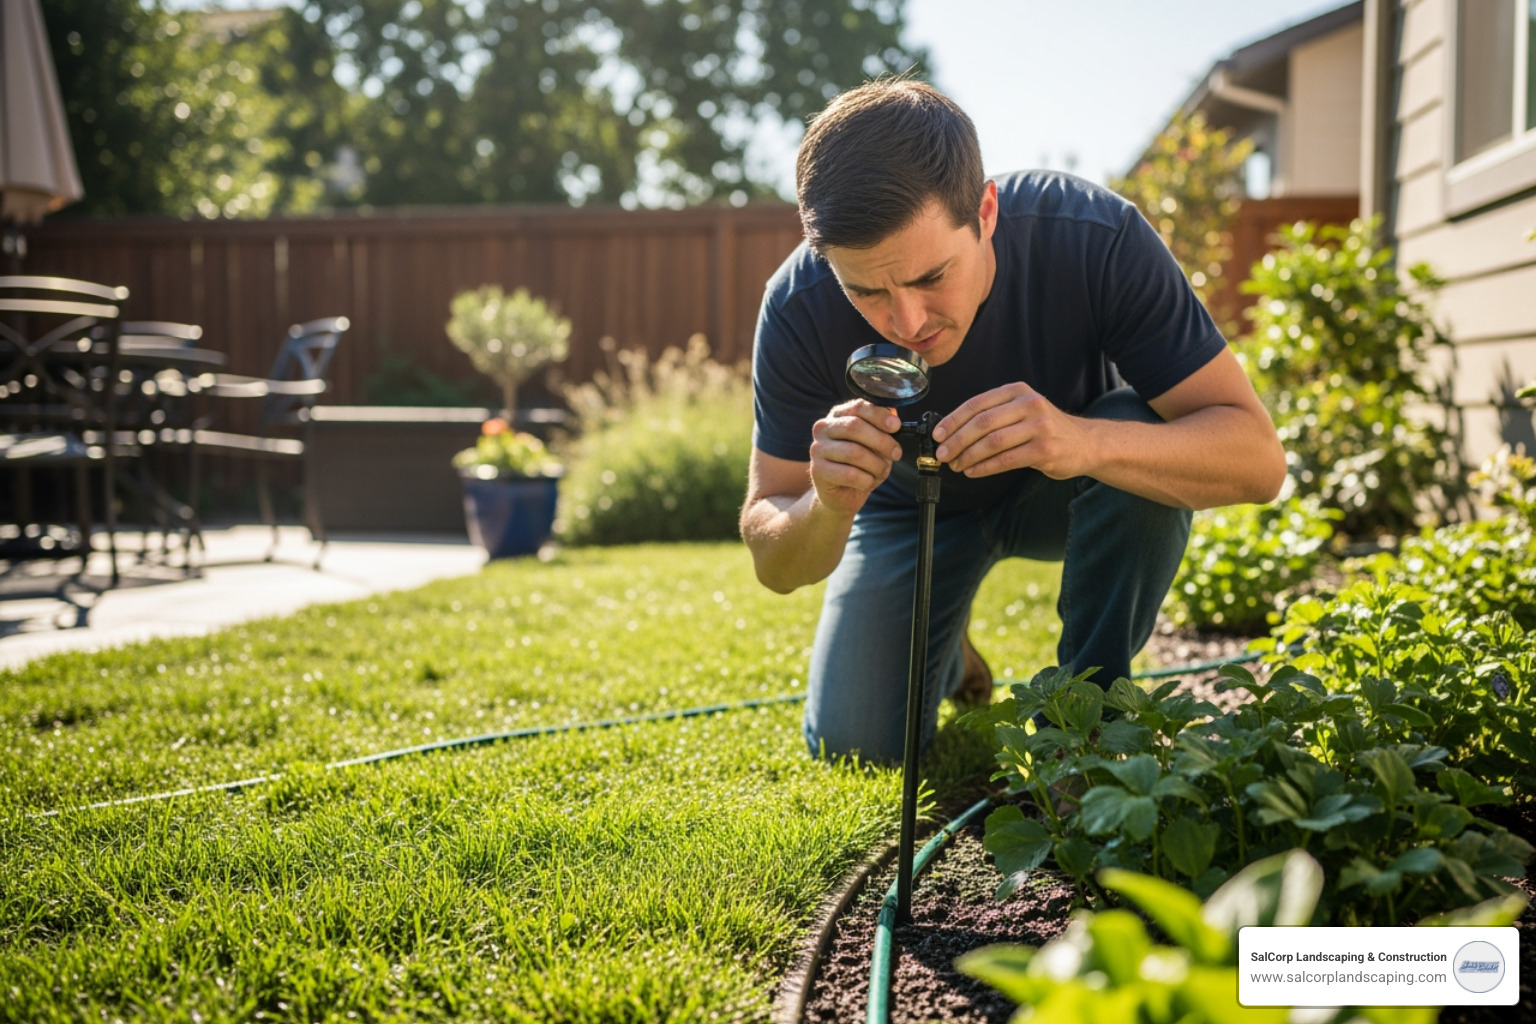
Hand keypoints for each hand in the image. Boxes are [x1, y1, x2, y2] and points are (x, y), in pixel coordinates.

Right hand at [809, 399, 903, 516]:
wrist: (843, 494)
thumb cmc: (861, 465)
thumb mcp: (875, 444)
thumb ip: (882, 429)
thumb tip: (893, 419)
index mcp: (838, 415)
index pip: (858, 407)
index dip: (879, 415)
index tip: (896, 426)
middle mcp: (823, 428)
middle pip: (854, 427)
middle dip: (881, 441)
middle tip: (896, 453)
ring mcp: (817, 449)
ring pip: (854, 452)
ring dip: (876, 465)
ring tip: (881, 471)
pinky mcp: (817, 470)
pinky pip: (850, 474)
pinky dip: (866, 480)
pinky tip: (867, 482)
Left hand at [932, 382, 1089, 478]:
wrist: (1085, 443)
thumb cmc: (1045, 429)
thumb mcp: (1022, 410)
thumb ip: (993, 415)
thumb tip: (952, 432)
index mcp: (1017, 391)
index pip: (977, 404)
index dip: (953, 420)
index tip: (937, 435)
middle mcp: (1029, 405)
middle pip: (982, 423)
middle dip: (957, 440)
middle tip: (942, 454)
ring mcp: (1038, 427)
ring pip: (992, 442)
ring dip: (968, 456)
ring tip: (956, 465)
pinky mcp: (1044, 451)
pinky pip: (1006, 460)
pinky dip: (984, 467)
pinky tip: (972, 471)